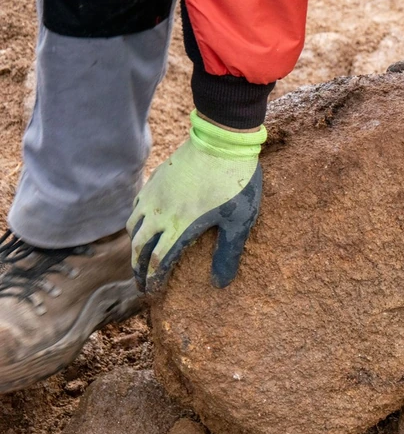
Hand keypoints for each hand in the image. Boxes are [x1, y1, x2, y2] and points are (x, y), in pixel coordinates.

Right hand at [127, 111, 264, 293]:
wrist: (222, 141)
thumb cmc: (235, 183)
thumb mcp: (239, 223)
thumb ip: (228, 254)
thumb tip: (220, 284)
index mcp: (181, 226)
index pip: (159, 261)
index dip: (153, 279)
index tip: (152, 292)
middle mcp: (161, 212)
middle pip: (140, 247)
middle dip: (138, 268)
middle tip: (140, 283)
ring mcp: (156, 194)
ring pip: (134, 226)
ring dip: (135, 246)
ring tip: (140, 258)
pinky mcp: (156, 180)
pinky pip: (137, 206)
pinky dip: (136, 222)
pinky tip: (144, 225)